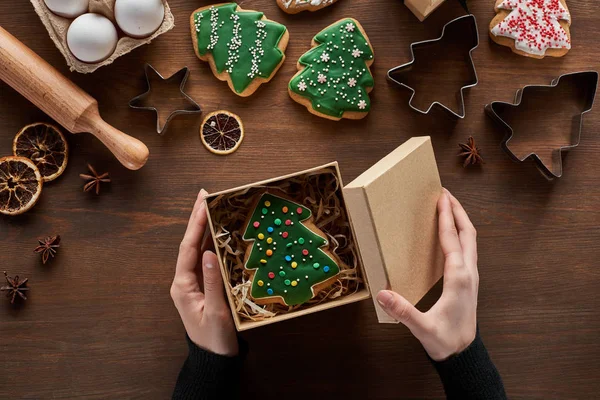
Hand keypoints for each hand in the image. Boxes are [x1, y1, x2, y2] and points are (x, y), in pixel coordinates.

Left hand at [170, 189, 238, 356]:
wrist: (214, 359)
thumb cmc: (215, 339)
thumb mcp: (215, 311)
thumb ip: (212, 281)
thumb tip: (210, 252)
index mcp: (183, 285)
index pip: (188, 248)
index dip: (195, 225)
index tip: (203, 203)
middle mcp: (185, 281)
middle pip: (190, 244)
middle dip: (197, 219)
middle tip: (205, 195)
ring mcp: (193, 283)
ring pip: (198, 249)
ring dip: (204, 228)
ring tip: (211, 206)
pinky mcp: (203, 286)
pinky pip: (206, 259)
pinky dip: (212, 242)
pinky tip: (219, 231)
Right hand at [376, 188, 477, 360]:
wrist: (464, 355)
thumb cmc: (445, 340)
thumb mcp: (422, 327)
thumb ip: (403, 310)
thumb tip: (382, 293)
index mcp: (458, 278)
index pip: (452, 239)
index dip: (446, 217)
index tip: (441, 198)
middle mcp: (469, 273)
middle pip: (468, 233)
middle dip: (457, 211)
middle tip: (445, 194)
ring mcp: (472, 277)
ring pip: (470, 240)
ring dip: (461, 221)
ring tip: (449, 207)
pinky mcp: (469, 281)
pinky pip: (468, 250)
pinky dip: (461, 234)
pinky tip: (451, 235)